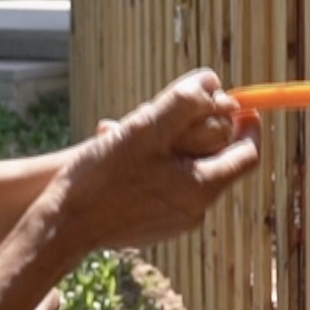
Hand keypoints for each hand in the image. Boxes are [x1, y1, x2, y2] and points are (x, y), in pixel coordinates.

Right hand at [45, 69, 258, 254]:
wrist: (61, 227)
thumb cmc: (102, 178)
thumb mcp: (145, 130)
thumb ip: (183, 103)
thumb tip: (213, 82)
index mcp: (202, 188)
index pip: (247, 154)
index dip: (246, 124)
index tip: (237, 103)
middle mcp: (195, 210)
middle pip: (215, 158)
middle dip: (196, 126)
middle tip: (171, 106)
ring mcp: (173, 221)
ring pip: (185, 168)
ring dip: (166, 141)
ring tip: (131, 127)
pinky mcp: (150, 224)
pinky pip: (162, 185)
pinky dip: (150, 163)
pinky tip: (118, 150)